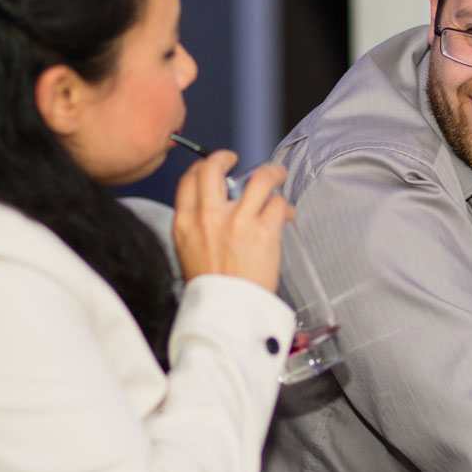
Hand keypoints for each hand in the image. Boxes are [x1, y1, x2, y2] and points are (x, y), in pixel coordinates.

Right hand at [171, 151, 292, 291]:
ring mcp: (237, 222)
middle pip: (215, 167)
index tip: (215, 166)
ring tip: (277, 176)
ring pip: (259, 178)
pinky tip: (286, 216)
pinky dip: (285, 208)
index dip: (204, 166)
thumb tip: (218, 206)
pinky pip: (279, 204)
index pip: (190, 179)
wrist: (227, 313)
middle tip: (238, 161)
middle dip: (227, 157)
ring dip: (272, 173)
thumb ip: (198, 226)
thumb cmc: (211, 289)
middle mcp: (208, 216)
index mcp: (185, 222)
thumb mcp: (188, 252)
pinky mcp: (263, 231)